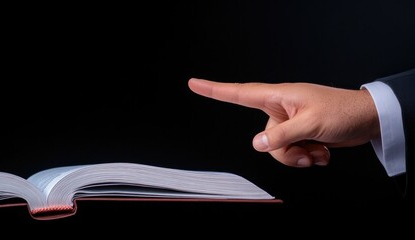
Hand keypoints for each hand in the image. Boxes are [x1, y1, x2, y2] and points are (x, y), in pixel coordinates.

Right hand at [188, 78, 379, 166]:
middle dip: (285, 150)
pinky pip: (292, 151)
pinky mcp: (300, 134)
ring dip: (299, 155)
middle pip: (264, 137)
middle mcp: (281, 109)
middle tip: (307, 148)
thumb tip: (257, 143)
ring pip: (278, 148)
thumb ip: (281, 135)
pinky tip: (322, 151)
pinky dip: (307, 156)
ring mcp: (290, 123)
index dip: (215, 89)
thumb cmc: (343, 111)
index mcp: (280, 97)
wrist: (367, 119)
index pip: (240, 93)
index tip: (195, 84)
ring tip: (318, 150)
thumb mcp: (311, 124)